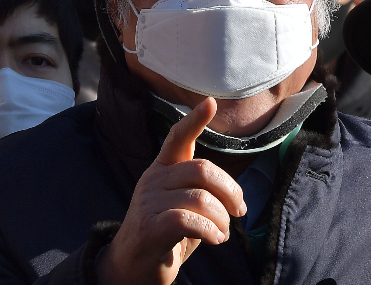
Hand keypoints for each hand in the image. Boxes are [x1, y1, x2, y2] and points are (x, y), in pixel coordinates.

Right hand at [97, 97, 246, 284]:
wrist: (131, 270)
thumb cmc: (165, 236)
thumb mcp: (183, 207)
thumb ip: (201, 192)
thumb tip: (236, 198)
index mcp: (162, 169)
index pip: (178, 137)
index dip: (195, 120)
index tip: (210, 103)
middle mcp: (153, 179)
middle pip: (202, 170)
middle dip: (230, 191)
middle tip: (238, 212)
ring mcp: (148, 203)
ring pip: (200, 198)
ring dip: (221, 219)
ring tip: (222, 232)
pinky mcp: (149, 227)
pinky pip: (189, 221)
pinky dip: (211, 231)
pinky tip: (214, 239)